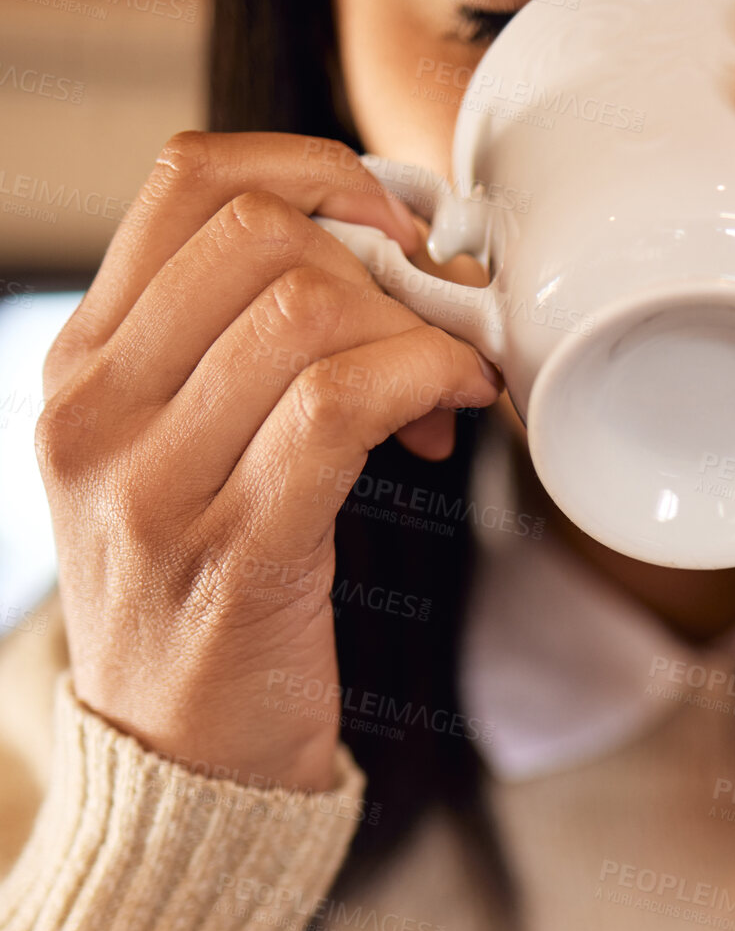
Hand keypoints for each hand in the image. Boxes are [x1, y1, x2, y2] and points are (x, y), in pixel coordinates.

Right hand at [36, 132, 501, 791]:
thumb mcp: (178, 449)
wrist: (181, 761)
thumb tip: (387, 258)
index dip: (316, 169)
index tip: (392, 226)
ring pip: (305, 312)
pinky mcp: (235, 551)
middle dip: (382, 262)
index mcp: (84, 363)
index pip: (188, 180)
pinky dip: (423, 378)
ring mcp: (153, 483)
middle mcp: (98, 409)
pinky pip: (339, 405)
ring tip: (450, 384)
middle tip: (434, 325)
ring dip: (416, 329)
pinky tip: (454, 404)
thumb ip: (243, 347)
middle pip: (262, 234)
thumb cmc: (203, 590)